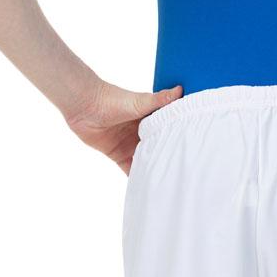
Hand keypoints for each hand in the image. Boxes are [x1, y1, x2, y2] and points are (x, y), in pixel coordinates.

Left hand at [64, 80, 182, 172]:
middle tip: (182, 172)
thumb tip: (180, 89)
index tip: (191, 150)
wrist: (85, 106)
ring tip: (167, 182)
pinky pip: (129, 168)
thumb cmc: (113, 99)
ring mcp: (130, 144)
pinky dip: (136, 176)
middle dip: (166, 157)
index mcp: (150, 118)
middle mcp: (142, 132)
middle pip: (157, 148)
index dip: (177, 140)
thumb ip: (159, 100)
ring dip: (152, 168)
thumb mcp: (140, 102)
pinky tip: (145, 186)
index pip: (167, 131)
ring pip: (145, 160)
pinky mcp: (117, 154)